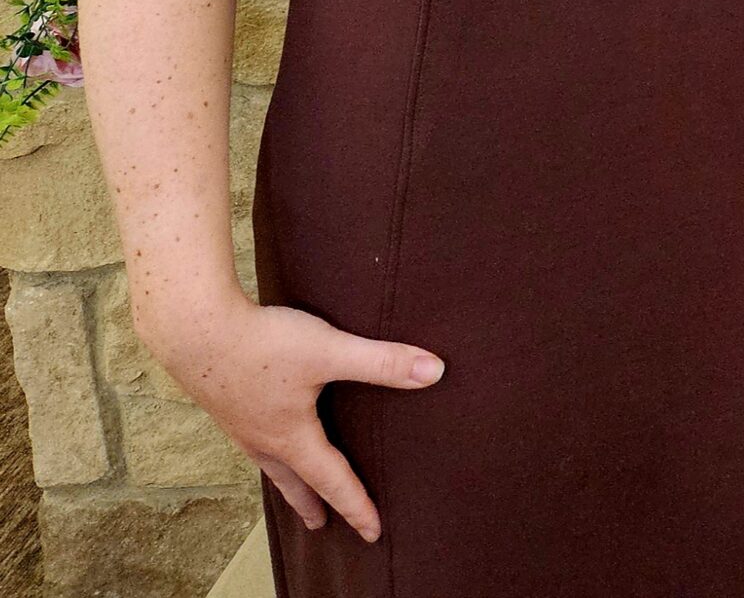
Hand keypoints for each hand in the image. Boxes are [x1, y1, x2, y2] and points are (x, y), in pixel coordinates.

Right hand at [141, 296, 441, 541]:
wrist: (192, 328)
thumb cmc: (261, 343)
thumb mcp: (329, 350)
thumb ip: (382, 361)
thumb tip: (435, 371)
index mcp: (291, 437)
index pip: (333, 480)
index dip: (357, 506)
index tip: (373, 531)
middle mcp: (262, 438)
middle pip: (294, 482)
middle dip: (312, 504)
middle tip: (321, 526)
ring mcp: (238, 422)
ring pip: (268, 462)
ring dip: (285, 479)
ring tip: (291, 487)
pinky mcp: (224, 400)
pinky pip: (249, 437)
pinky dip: (264, 449)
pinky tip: (261, 430)